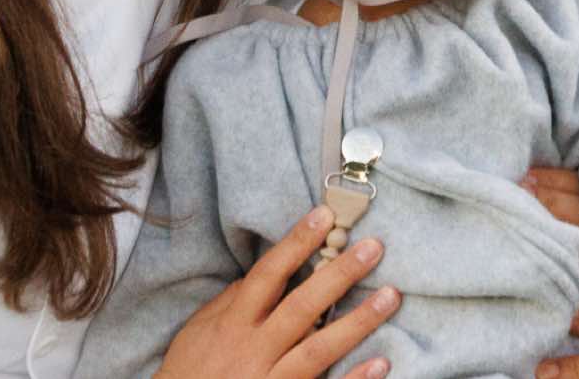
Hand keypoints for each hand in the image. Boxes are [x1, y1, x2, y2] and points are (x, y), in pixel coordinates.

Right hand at [155, 205, 400, 378]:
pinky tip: (381, 362)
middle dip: (338, 275)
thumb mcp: (198, 332)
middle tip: (374, 248)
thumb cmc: (189, 373)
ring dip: (358, 322)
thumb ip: (228, 303)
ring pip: (319, 348)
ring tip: (390, 296)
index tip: (325, 216)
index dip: (296, 244)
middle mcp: (254, 350)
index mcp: (234, 324)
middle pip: (302, 307)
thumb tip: (258, 275)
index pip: (268, 275)